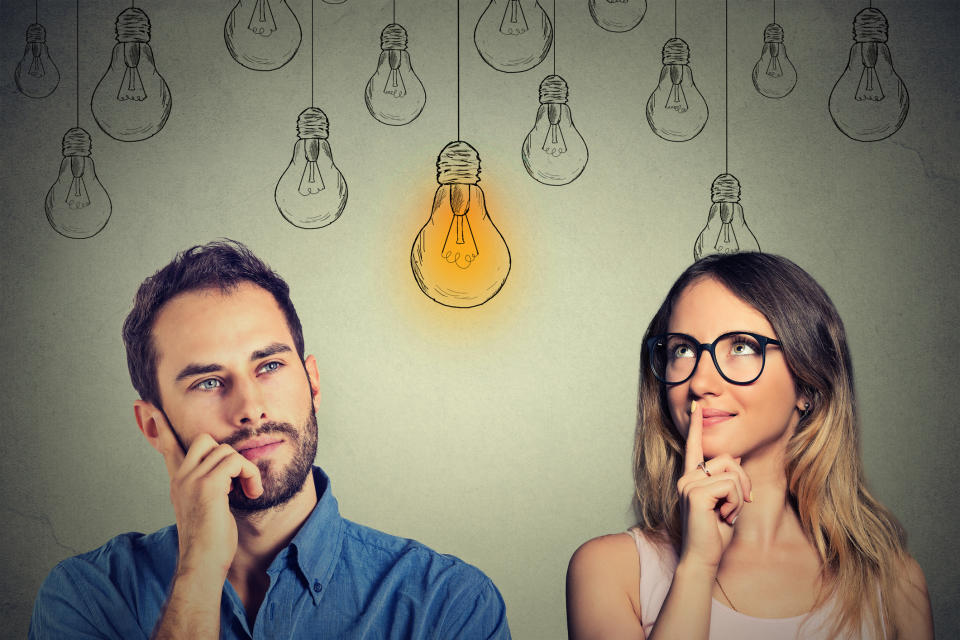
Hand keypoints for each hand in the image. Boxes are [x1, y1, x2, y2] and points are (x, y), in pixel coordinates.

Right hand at [154, 416, 262, 578]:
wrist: (203, 563)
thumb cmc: (210, 541)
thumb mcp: (205, 507)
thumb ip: (208, 487)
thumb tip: (224, 478)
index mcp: (178, 481)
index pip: (166, 445)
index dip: (159, 425)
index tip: (147, 405)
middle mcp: (181, 477)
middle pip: (204, 439)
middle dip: (228, 454)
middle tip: (240, 480)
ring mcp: (191, 480)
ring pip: (225, 450)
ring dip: (244, 470)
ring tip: (248, 491)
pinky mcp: (207, 485)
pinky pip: (236, 462)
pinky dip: (250, 475)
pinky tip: (250, 494)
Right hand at [676, 401, 751, 570]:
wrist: (704, 556)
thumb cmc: (714, 532)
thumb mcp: (725, 501)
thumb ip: (726, 479)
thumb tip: (734, 457)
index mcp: (691, 477)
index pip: (693, 446)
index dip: (695, 426)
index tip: (696, 408)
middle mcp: (686, 477)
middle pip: (727, 459)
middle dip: (742, 481)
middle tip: (738, 505)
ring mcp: (688, 484)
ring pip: (731, 473)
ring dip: (738, 496)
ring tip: (727, 514)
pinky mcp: (695, 494)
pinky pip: (730, 486)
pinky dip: (735, 503)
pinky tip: (724, 516)